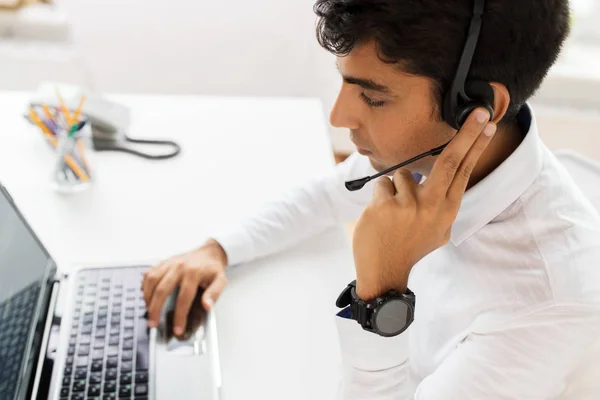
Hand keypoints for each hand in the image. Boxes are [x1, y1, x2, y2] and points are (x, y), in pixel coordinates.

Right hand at [141, 239, 227, 334]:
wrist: (209, 252)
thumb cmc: (213, 269)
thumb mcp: (221, 280)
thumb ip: (215, 293)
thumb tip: (207, 306)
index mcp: (193, 272)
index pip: (184, 298)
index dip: (179, 316)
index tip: (177, 329)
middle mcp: (179, 266)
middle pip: (162, 290)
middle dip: (155, 309)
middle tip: (153, 324)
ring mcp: (169, 263)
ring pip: (151, 280)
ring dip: (147, 298)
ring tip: (149, 312)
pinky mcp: (163, 262)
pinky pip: (148, 274)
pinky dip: (145, 286)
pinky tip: (147, 297)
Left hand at [352, 108, 496, 300]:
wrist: (384, 271)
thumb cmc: (410, 246)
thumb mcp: (437, 229)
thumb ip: (441, 203)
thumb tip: (440, 175)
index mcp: (448, 211)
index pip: (464, 171)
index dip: (475, 146)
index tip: (487, 125)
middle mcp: (433, 206)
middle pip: (450, 160)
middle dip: (466, 134)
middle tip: (478, 112)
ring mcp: (409, 205)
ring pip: (402, 175)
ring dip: (395, 189)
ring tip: (393, 215)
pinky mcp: (386, 205)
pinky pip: (382, 185)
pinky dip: (380, 197)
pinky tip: (381, 217)